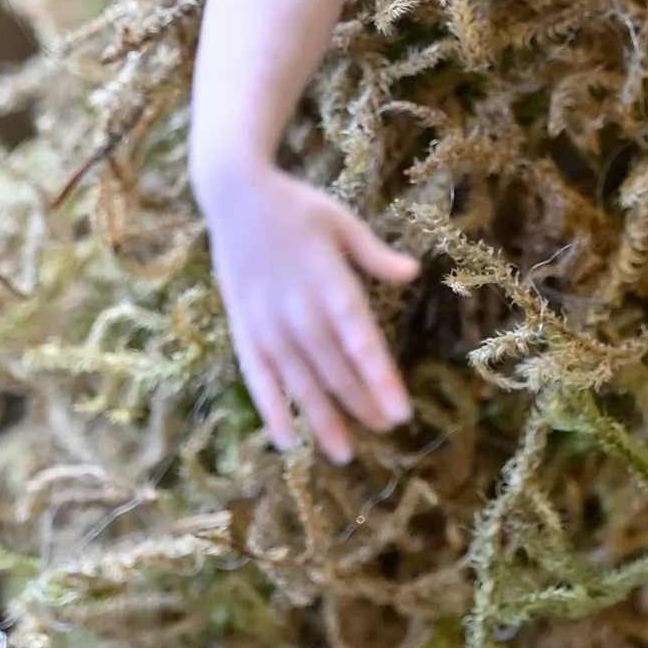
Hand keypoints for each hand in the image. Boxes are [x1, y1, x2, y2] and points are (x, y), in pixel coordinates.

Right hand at [201, 161, 417, 462]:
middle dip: (362, 403)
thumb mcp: (342, 222)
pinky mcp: (243, 329)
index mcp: (329, 282)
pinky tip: (286, 440)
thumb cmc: (297, 207)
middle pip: (335, 367)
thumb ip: (375, 255)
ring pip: (300, 380)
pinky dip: (271, 408)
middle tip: (387, 431)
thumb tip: (413, 274)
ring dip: (322, 418)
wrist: (234, 195)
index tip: (401, 412)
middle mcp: (298, 309)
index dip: (380, 379)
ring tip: (344, 452)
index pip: (360, 340)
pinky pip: (257, 377)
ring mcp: (267, 323)